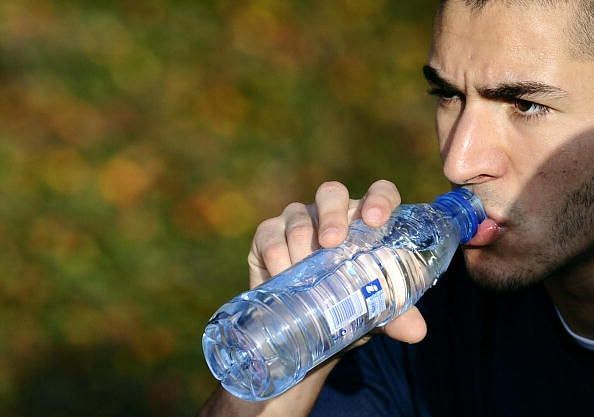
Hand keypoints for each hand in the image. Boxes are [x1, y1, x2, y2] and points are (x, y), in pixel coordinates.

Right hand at [248, 179, 426, 345]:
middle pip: (332, 193)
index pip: (379, 194)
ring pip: (299, 217)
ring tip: (305, 273)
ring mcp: (298, 220)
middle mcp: (332, 214)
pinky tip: (282, 275)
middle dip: (332, 214)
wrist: (303, 324)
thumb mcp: (372, 309)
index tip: (375, 219)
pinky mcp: (268, 233)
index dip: (379, 199)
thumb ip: (395, 314)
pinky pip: (270, 234)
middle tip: (332, 242)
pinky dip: (277, 254)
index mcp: (365, 223)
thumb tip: (416, 331)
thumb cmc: (346, 305)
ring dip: (302, 244)